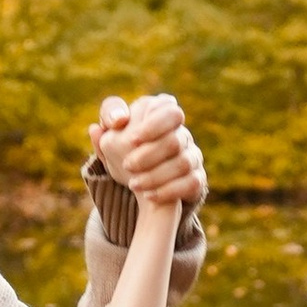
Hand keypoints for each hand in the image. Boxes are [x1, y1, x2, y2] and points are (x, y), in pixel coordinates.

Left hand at [94, 90, 206, 209]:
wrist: (137, 178)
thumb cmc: (123, 146)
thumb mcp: (111, 127)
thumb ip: (110, 113)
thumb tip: (118, 119)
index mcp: (164, 114)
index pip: (169, 111)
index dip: (153, 125)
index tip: (131, 141)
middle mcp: (182, 134)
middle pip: (175, 140)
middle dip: (149, 155)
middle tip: (127, 165)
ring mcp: (192, 156)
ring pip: (183, 163)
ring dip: (155, 176)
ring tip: (133, 184)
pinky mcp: (196, 179)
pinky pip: (191, 183)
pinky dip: (168, 191)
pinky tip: (149, 195)